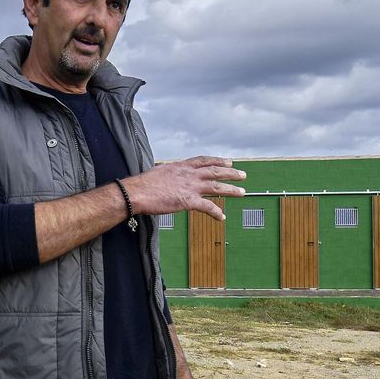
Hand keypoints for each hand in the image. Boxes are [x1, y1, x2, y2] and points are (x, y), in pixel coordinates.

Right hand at [125, 156, 245, 220]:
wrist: (136, 192)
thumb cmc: (143, 184)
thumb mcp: (159, 172)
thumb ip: (169, 173)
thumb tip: (169, 176)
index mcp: (181, 166)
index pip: (204, 161)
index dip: (218, 161)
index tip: (228, 161)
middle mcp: (189, 174)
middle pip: (215, 171)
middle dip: (231, 173)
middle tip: (243, 175)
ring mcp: (190, 187)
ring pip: (216, 186)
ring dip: (231, 189)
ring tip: (242, 192)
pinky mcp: (188, 201)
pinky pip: (207, 207)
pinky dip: (216, 212)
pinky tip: (221, 217)